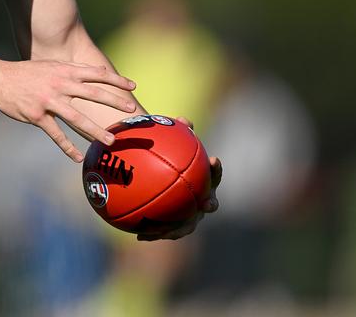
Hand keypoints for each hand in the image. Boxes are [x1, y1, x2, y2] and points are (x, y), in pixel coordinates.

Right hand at [0, 59, 137, 161]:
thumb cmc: (26, 73)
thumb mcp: (50, 65)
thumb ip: (71, 71)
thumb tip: (95, 74)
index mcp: (64, 71)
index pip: (96, 74)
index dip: (116, 80)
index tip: (133, 86)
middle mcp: (60, 85)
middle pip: (93, 94)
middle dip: (114, 102)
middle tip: (131, 111)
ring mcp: (48, 101)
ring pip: (77, 118)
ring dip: (95, 130)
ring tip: (111, 140)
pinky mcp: (37, 116)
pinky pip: (56, 134)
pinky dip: (67, 147)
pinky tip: (78, 157)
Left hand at [136, 116, 221, 240]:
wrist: (151, 177)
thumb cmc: (161, 158)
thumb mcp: (165, 146)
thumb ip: (174, 133)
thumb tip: (184, 120)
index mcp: (201, 180)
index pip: (213, 174)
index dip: (215, 170)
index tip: (214, 159)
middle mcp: (199, 199)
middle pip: (208, 203)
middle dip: (209, 204)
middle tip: (207, 203)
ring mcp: (188, 215)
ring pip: (187, 224)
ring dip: (179, 227)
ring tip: (170, 229)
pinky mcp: (172, 227)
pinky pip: (163, 231)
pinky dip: (153, 233)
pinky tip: (139, 235)